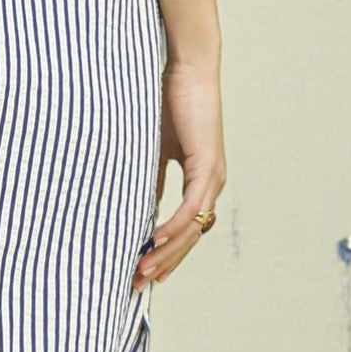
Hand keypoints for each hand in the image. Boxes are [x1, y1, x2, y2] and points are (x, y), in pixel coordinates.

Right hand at [132, 57, 225, 290]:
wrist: (186, 68)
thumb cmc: (169, 100)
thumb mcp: (153, 147)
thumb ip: (150, 176)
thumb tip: (137, 205)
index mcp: (201, 178)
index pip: (187, 226)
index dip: (167, 251)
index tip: (144, 270)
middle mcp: (212, 182)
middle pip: (191, 236)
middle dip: (165, 262)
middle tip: (139, 283)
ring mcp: (213, 176)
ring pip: (192, 228)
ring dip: (167, 252)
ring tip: (142, 270)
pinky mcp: (208, 166)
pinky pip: (191, 208)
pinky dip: (174, 227)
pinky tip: (155, 241)